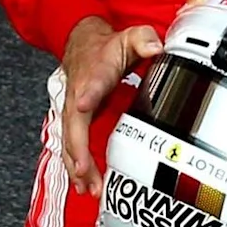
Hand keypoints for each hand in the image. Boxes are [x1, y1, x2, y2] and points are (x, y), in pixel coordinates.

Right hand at [56, 15, 163, 195]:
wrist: (82, 46)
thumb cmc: (106, 49)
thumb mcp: (128, 37)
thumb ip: (143, 39)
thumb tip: (156, 45)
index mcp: (94, 75)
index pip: (91, 85)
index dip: (87, 95)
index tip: (84, 106)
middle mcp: (78, 96)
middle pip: (74, 125)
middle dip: (78, 150)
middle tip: (85, 172)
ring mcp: (73, 112)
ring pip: (70, 141)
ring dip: (77, 166)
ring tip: (89, 188)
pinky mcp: (73, 123)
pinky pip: (71, 147)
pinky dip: (75, 167)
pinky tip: (83, 186)